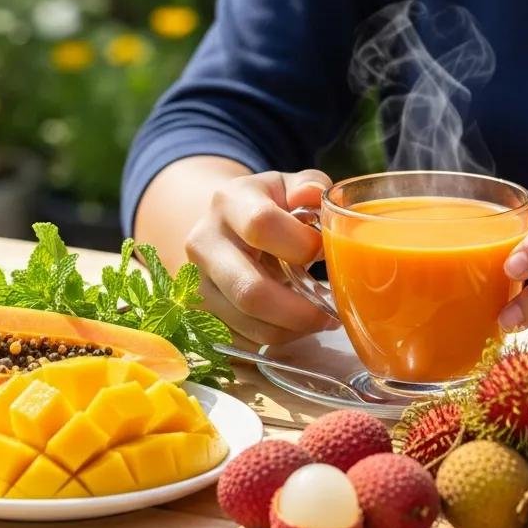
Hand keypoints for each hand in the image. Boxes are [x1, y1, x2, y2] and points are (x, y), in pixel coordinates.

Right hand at [185, 168, 337, 345]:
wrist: (225, 226)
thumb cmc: (268, 206)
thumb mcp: (288, 186)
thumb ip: (310, 186)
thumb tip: (313, 197)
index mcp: (229, 202)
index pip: (261, 224)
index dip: (301, 244)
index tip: (323, 252)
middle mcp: (204, 242)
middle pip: (250, 290)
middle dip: (299, 310)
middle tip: (330, 312)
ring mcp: (197, 282)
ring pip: (247, 324)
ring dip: (292, 330)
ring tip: (317, 319)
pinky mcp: (200, 314)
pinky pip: (241, 342)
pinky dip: (274, 338)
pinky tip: (292, 324)